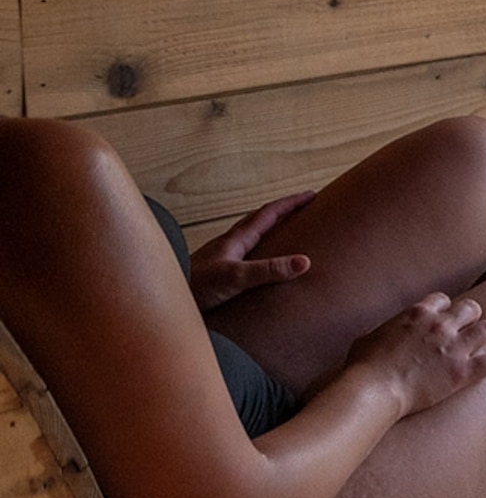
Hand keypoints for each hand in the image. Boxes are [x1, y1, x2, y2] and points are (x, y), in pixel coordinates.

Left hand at [187, 192, 313, 311]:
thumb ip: (269, 270)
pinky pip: (244, 252)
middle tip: (303, 207)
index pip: (268, 213)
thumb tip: (305, 261)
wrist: (162, 302)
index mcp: (236, 240)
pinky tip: (258, 260)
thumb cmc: (193, 288)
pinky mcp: (216, 272)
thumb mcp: (236, 278)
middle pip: (259, 219)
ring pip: (250, 235)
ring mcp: (221, 257)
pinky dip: (259, 248)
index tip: (312, 195)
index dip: (291, 203)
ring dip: (270, 227)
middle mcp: (228, 244)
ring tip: (287, 230)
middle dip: (283, 211)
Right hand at [345, 293, 485, 415]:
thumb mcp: (368, 338)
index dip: (444, 310)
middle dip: (470, 318)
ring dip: (483, 337)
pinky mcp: (463, 371)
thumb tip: (383, 334)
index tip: (441, 320)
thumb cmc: (364, 367)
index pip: (443, 299)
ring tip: (479, 347)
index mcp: (418, 314)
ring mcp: (454, 347)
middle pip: (471, 308)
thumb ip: (384, 331)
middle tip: (465, 331)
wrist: (374, 391)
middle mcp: (441, 326)